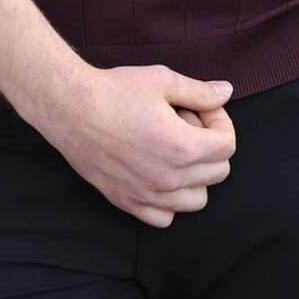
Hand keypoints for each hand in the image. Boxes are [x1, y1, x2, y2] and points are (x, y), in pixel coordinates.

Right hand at [36, 63, 236, 227]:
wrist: (71, 109)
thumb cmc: (115, 91)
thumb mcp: (162, 80)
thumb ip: (199, 91)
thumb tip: (226, 92)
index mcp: (182, 147)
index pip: (228, 147)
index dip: (220, 122)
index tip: (201, 108)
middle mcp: (169, 178)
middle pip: (218, 173)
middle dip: (210, 145)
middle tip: (185, 123)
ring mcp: (148, 195)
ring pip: (197, 200)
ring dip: (196, 176)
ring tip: (174, 149)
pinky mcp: (128, 202)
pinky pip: (165, 217)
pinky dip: (170, 201)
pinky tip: (158, 172)